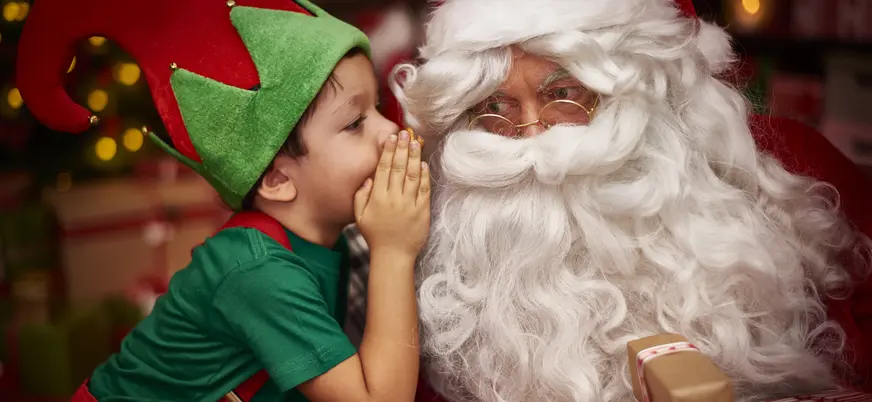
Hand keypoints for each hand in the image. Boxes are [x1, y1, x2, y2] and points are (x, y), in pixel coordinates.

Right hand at [354, 130, 430, 257]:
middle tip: (405, 133)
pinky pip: (424, 189)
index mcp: (377, 197)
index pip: (384, 168)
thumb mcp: (359, 216)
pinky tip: (423, 163)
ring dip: (414, 157)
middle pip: (399, 167)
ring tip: (416, 142)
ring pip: (413, 175)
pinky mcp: (422, 211)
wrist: (393, 256)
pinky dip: (424, 175)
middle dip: (402, 148)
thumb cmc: (375, 235)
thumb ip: (360, 195)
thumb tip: (369, 177)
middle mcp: (394, 198)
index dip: (388, 151)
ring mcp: (409, 204)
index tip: (391, 138)